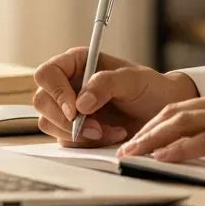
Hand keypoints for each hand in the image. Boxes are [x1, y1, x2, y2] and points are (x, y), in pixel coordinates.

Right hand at [32, 46, 199, 147]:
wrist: (161, 113)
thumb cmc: (150, 88)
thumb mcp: (134, 79)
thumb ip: (107, 83)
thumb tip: (81, 102)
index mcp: (77, 62)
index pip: (47, 73)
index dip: (56, 91)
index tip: (75, 110)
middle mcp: (68, 84)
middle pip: (43, 101)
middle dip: (67, 120)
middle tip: (96, 128)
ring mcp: (68, 108)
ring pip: (49, 124)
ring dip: (79, 134)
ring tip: (110, 131)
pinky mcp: (72, 129)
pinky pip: (65, 140)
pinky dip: (87, 143)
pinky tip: (111, 135)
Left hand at [116, 83, 204, 171]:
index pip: (186, 107)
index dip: (157, 123)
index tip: (138, 140)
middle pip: (176, 111)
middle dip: (146, 131)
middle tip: (124, 150)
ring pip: (183, 123)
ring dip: (152, 141)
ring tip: (132, 156)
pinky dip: (179, 149)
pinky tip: (163, 158)